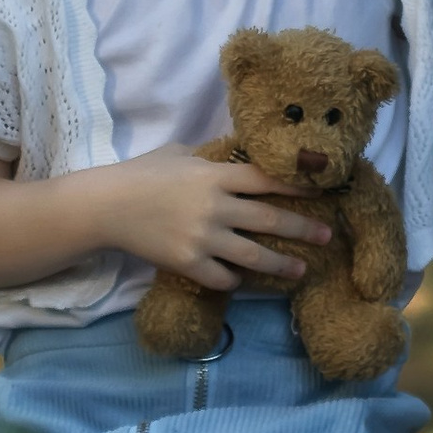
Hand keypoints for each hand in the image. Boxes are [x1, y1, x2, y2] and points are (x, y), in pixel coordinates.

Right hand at [109, 147, 330, 291]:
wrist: (106, 206)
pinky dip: (236, 279)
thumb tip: (233, 158)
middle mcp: (215, 207)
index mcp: (214, 175)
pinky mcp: (188, 263)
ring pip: (253, 256)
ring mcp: (203, 238)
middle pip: (270, 220)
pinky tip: (244, 279)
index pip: (266, 179)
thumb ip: (210, 159)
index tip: (321, 192)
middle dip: (303, 230)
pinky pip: (223, 277)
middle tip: (326, 237)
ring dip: (281, 265)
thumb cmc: (141, 174)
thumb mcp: (179, 153)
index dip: (296, 185)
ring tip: (301, 271)